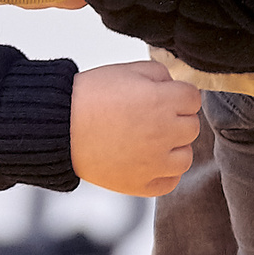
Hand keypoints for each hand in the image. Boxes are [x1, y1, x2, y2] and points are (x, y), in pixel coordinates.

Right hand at [70, 61, 200, 196]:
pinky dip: (162, 173)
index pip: (193, 98)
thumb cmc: (90, 97)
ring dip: (173, 148)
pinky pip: (170, 181)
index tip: (162, 97)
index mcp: (162, 101)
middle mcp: (164, 133)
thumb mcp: (126, 70)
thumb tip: (173, 86)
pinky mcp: (142, 184)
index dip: (178, 95)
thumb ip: (159, 74)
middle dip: (176, 120)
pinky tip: (145, 161)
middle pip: (192, 127)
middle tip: (151, 118)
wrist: (59, 128)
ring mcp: (154, 162)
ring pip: (185, 157)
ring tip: (148, 141)